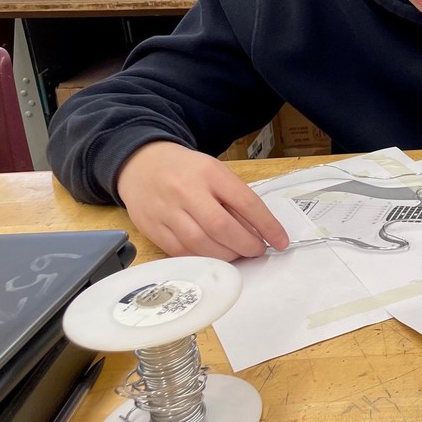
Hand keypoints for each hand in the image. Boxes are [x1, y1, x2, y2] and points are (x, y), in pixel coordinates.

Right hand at [116, 141, 289, 259]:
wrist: (141, 163)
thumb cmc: (186, 169)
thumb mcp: (215, 172)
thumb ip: (234, 198)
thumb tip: (259, 231)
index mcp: (209, 172)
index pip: (245, 201)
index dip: (267, 225)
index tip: (281, 240)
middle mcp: (187, 190)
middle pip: (222, 227)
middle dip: (246, 245)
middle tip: (258, 250)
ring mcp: (166, 211)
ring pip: (200, 243)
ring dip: (226, 256)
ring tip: (237, 254)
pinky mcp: (152, 228)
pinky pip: (181, 252)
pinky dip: (202, 259)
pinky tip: (213, 257)